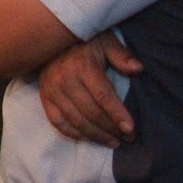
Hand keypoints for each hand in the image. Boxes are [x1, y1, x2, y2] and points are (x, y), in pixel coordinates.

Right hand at [38, 31, 139, 145]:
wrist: (50, 40)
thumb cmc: (83, 42)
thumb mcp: (105, 42)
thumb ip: (121, 55)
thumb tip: (138, 69)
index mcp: (83, 66)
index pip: (103, 96)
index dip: (117, 114)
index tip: (131, 129)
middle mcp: (65, 81)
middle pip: (91, 112)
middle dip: (111, 129)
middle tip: (128, 138)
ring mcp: (52, 91)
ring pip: (76, 121)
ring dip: (96, 135)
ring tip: (113, 142)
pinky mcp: (44, 98)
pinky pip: (58, 122)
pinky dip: (74, 134)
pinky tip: (89, 138)